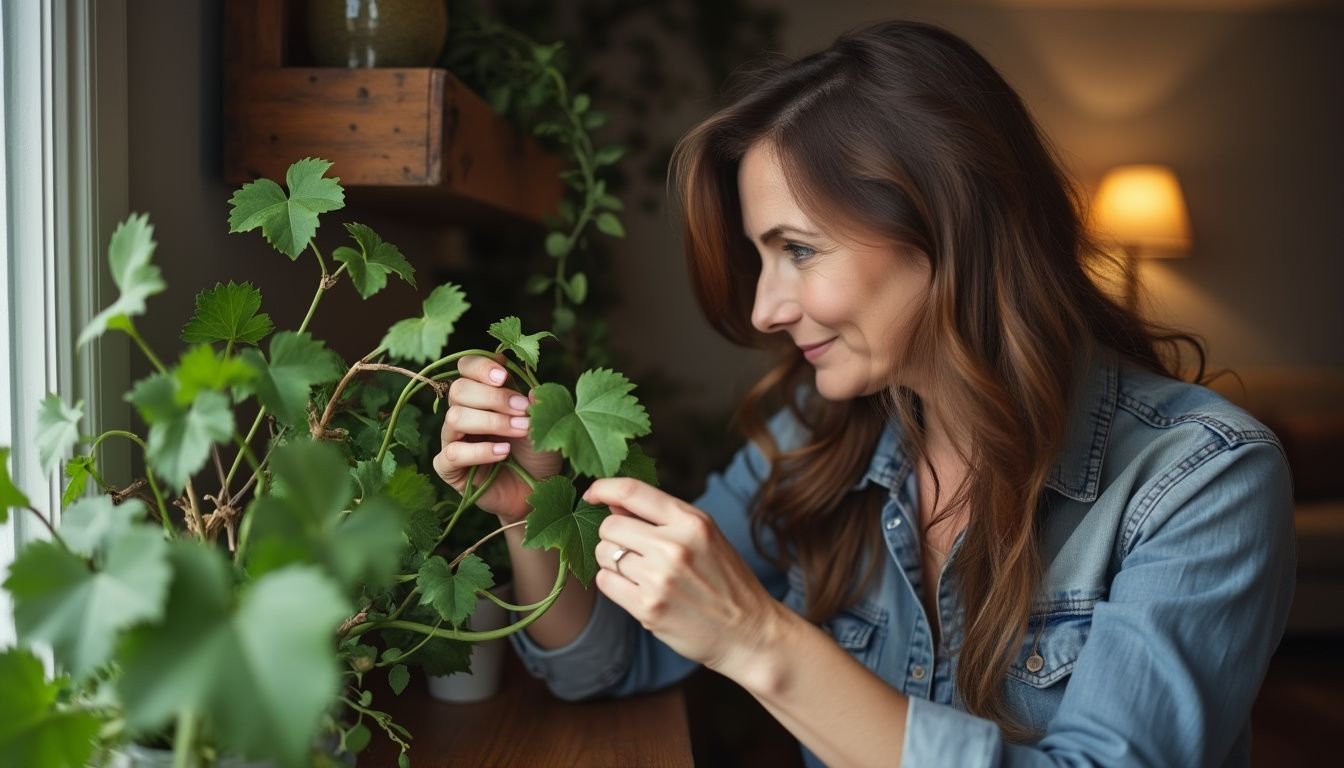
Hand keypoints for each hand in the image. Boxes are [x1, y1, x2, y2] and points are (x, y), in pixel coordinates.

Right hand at [433, 354, 560, 522]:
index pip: (466, 368)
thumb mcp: (543, 424)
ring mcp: (453, 439)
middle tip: (522, 410)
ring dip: (491, 422)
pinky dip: (479, 451)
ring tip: (520, 430)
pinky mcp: (449, 468)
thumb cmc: (537, 452)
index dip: (481, 367)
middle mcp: (464, 413)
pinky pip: (452, 453)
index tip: (504, 376)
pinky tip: (503, 452)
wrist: (537, 490)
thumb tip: (532, 389)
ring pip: (454, 418)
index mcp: (482, 395)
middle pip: (459, 390)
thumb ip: (536, 403)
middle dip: (494, 398)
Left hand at [583, 477, 785, 678]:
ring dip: (613, 561)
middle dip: (613, 535)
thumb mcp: (706, 537)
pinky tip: (637, 590)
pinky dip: (614, 584)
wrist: (749, 632)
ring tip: (641, 573)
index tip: (592, 493)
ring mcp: (659, 578)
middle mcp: (674, 546)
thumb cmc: (726, 581)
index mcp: (692, 522)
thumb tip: (612, 503)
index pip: (632, 492)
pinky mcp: (648, 608)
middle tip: (632, 549)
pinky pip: (605, 582)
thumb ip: (662, 518)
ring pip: (604, 554)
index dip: (604, 487)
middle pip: (610, 525)